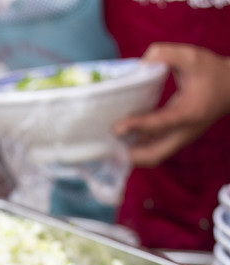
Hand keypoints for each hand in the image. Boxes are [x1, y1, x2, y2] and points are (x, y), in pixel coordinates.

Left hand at [114, 43, 229, 167]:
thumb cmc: (211, 71)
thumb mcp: (192, 56)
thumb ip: (166, 54)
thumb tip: (141, 64)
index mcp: (190, 112)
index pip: (161, 124)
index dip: (137, 126)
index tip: (116, 128)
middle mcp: (185, 131)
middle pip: (154, 155)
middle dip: (129, 156)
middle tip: (105, 148)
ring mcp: (181, 137)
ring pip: (153, 156)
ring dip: (130, 154)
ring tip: (106, 146)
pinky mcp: (176, 137)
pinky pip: (154, 149)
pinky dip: (136, 148)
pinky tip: (119, 139)